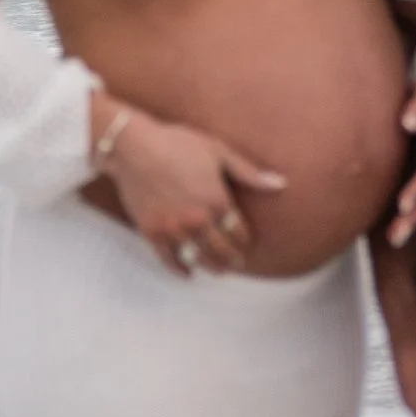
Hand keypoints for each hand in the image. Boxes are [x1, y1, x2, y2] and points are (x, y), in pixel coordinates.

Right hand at [104, 112, 285, 275]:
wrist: (134, 147)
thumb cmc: (178, 143)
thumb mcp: (219, 152)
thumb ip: (249, 172)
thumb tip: (281, 183)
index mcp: (217, 200)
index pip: (237, 229)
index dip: (243, 238)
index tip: (247, 243)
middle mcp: (197, 219)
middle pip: (220, 248)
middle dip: (231, 259)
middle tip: (237, 264)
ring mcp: (173, 228)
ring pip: (197, 256)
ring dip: (210, 266)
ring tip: (219, 272)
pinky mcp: (151, 232)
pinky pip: (168, 258)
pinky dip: (179, 268)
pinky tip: (187, 273)